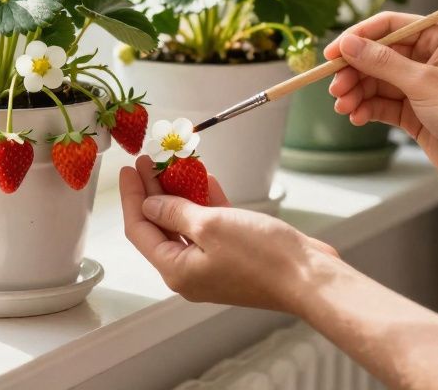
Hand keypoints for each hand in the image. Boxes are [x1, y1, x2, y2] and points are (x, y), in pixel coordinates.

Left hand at [120, 156, 337, 313]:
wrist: (309, 276)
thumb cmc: (262, 257)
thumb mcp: (209, 226)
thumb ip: (175, 212)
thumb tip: (150, 205)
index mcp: (176, 270)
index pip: (139, 229)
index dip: (131, 198)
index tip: (128, 169)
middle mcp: (191, 270)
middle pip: (160, 224)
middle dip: (153, 190)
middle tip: (148, 160)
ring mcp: (213, 262)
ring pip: (186, 221)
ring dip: (180, 191)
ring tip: (174, 162)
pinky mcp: (234, 253)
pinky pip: (211, 223)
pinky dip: (205, 201)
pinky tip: (203, 177)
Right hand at [324, 12, 437, 190]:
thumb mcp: (423, 83)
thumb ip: (381, 62)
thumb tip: (347, 44)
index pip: (389, 26)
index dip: (357, 37)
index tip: (332, 53)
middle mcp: (428, 57)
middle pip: (377, 55)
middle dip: (353, 71)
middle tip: (334, 88)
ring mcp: (420, 85)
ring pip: (375, 81)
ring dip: (356, 92)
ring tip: (343, 106)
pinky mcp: (414, 111)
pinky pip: (381, 103)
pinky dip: (366, 108)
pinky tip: (357, 117)